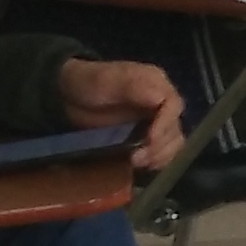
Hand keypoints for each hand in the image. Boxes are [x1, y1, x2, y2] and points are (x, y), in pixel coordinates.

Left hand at [58, 57, 186, 172]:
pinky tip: (140, 166)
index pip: (174, 106)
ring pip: (174, 143)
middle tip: (136, 158)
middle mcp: (163, 102)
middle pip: (175, 128)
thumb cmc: (88, 83)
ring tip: (136, 163)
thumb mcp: (104, 79)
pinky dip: (156, 162)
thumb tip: (160, 98)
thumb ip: (131, 85)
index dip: (165, 125)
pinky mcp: (150, 137)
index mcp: (156, 83)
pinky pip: (164, 152)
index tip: (150, 140)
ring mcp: (158, 121)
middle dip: (159, 146)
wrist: (70, 96)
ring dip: (159, 157)